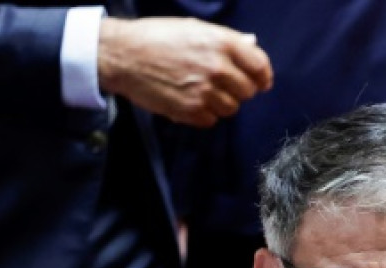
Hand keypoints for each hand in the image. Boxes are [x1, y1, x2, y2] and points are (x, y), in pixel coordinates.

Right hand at [98, 17, 272, 126]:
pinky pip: (212, 120)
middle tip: (221, 84)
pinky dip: (204, 114)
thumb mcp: (194, 28)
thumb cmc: (157, 37)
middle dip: (239, 90)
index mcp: (221, 43)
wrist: (122, 55)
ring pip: (232, 108)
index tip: (261, 83)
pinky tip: (189, 100)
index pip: (259, 66)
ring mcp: (205, 91)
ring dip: (221, 103)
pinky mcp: (191, 111)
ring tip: (201, 91)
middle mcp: (217, 67)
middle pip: (248, 91)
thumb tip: (252, 46)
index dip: (263, 76)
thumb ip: (226, 40)